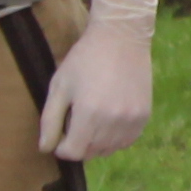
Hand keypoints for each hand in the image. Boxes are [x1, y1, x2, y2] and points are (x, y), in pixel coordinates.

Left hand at [38, 0, 160, 161]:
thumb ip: (49, 120)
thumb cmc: (84, 59)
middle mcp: (113, 122)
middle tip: (75, 122)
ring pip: (109, 149)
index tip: (60, 133)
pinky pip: (126, 141)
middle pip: (91, 153)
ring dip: (97, 143)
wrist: (122, 37)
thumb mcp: (59, 86)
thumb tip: (45, 148)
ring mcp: (132, 120)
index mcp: (89, 114)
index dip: (62, 147)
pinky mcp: (144, 115)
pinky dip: (115, 138)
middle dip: (78, 144)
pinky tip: (109, 121)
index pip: (73, 152)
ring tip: (92, 122)